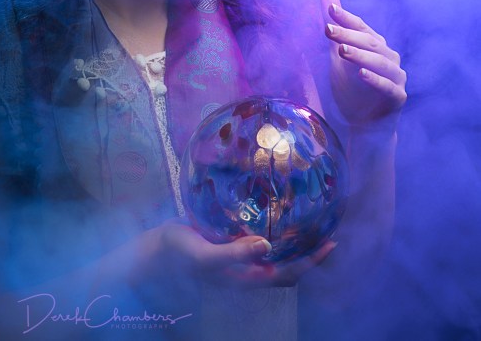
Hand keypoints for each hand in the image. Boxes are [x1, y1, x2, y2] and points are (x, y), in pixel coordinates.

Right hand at [137, 220, 335, 287]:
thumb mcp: (205, 255)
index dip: (310, 262)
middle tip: (327, 229)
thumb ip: (234, 254)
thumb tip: (267, 245)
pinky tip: (274, 210)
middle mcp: (248, 269)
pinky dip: (273, 229)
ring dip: (293, 242)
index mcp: (246, 277)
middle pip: (287, 265)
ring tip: (308, 218)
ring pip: (275, 253)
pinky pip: (259, 238)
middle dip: (308, 252)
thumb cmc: (180, 254)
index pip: (288, 273)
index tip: (330, 244)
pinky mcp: (231, 243)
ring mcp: (240, 257)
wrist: (156, 249)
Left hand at [321, 0, 406, 127]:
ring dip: (361, 55)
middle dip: (348, 35)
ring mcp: (396, 77)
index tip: (329, 10)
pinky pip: (388, 87)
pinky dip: (376, 80)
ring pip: (380, 63)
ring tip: (342, 51)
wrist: (366, 124)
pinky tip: (362, 74)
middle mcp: (389, 57)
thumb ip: (335, 24)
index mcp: (376, 45)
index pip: (361, 27)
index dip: (346, 18)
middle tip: (328, 29)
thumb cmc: (352, 86)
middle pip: (369, 42)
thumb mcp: (338, 54)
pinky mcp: (397, 98)